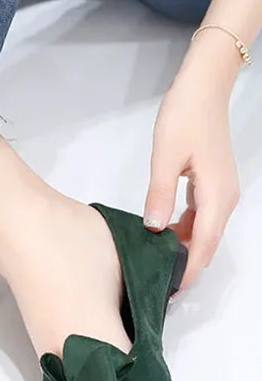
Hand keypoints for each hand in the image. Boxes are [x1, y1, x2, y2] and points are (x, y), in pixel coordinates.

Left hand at [143, 56, 239, 290]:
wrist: (203, 89)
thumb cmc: (185, 117)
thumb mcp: (165, 158)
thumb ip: (160, 195)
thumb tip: (156, 229)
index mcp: (216, 195)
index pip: (203, 244)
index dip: (189, 270)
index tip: (173, 290)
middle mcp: (225, 198)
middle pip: (207, 242)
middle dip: (187, 265)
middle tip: (160, 283)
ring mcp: (222, 191)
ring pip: (205, 231)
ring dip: (185, 248)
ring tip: (158, 263)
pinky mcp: (214, 184)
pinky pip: (202, 217)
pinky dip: (187, 230)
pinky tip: (165, 233)